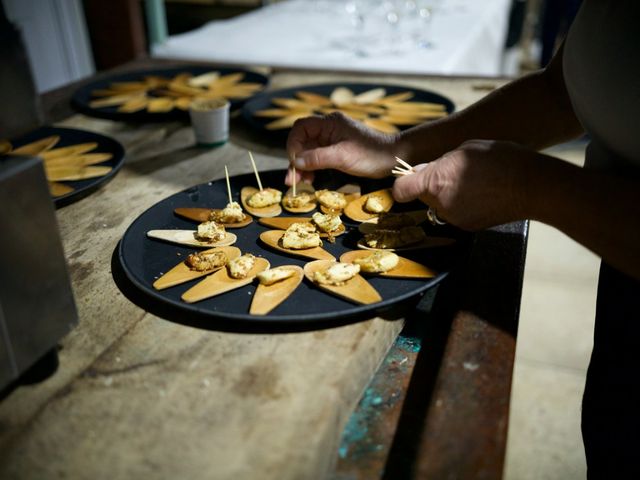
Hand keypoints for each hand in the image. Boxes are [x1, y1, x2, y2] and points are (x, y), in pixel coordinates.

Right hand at [285, 112, 398, 184]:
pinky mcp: (337, 150)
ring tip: (300, 184)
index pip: (300, 128)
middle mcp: (329, 128)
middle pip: (302, 141)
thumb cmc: (372, 155)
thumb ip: (317, 158)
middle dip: (295, 160)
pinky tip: (310, 180)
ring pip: (308, 151)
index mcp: (330, 123)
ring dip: (302, 167)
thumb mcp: (343, 157)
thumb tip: (295, 161)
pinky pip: (318, 157)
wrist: (394, 158)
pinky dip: (312, 168)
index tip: (294, 162)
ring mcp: (333, 139)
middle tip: (291, 180)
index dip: (293, 144)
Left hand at [392, 140, 534, 229]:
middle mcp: (440, 203)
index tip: (411, 177)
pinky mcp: (468, 227)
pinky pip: (456, 213)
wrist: (532, 186)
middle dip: (431, 185)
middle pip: (422, 196)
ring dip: (448, 195)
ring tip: (474, 183)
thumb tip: (423, 171)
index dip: (404, 182)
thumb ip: (438, 163)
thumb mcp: (464, 150)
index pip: (401, 190)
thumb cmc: (500, 159)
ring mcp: (454, 218)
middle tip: (452, 172)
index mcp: (435, 181)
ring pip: (440, 205)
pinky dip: (463, 205)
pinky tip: (483, 194)